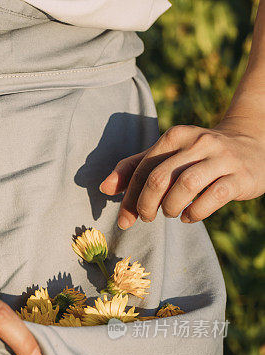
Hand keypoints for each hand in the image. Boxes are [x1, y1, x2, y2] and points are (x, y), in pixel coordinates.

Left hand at [98, 120, 264, 227]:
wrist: (254, 142)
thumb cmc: (200, 154)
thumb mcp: (169, 154)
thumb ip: (136, 167)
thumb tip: (104, 187)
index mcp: (176, 136)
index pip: (143, 168)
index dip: (129, 197)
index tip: (125, 219)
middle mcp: (198, 143)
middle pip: (160, 177)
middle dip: (146, 204)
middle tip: (147, 217)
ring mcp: (221, 159)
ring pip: (186, 186)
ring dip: (171, 207)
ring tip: (171, 213)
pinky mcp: (239, 177)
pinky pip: (213, 197)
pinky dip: (195, 212)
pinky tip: (189, 216)